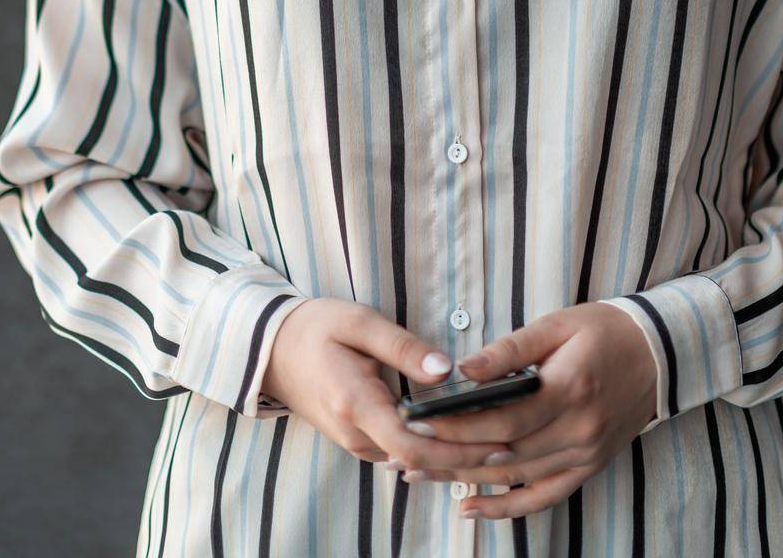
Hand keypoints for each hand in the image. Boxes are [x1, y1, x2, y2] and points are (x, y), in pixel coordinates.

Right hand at [261, 297, 511, 477]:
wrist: (272, 348)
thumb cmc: (316, 328)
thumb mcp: (359, 322)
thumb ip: (403, 347)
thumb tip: (445, 369)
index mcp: (356, 404)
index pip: (413, 445)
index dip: (457, 450)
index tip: (496, 441)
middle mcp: (355, 433)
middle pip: (418, 460)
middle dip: (465, 458)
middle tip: (510, 445)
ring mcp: (354, 441)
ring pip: (409, 461)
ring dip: (449, 456)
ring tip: (495, 441)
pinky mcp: (357, 438)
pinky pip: (398, 453)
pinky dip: (430, 450)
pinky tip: (458, 438)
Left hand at [389, 303, 659, 519]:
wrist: (659, 354)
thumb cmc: (604, 331)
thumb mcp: (558, 325)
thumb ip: (510, 351)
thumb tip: (464, 371)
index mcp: (570, 390)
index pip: (502, 419)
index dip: (455, 425)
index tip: (415, 420)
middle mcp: (578, 431)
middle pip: (503, 454)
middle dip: (447, 454)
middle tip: (402, 449)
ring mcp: (584, 456)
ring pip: (515, 478)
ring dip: (463, 480)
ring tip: (418, 473)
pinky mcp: (587, 468)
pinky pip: (542, 498)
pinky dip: (505, 509)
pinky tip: (469, 507)